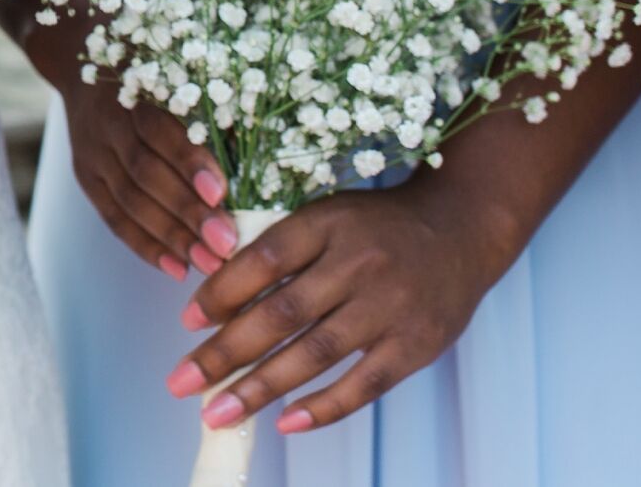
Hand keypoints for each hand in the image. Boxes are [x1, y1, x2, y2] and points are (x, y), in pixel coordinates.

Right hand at [13, 0, 237, 278]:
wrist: (79, 58)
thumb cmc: (152, 64)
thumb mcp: (177, 66)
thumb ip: (213, 100)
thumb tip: (268, 137)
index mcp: (134, 91)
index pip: (159, 132)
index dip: (189, 163)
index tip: (222, 193)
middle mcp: (107, 124)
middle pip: (145, 175)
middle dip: (187, 213)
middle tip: (226, 245)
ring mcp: (92, 154)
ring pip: (128, 202)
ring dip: (170, 237)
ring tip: (209, 265)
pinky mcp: (87, 178)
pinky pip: (113, 218)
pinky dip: (144, 245)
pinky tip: (176, 268)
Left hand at [167, 182, 507, 434]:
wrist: (460, 229)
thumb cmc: (373, 227)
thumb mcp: (324, 217)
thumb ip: (276, 249)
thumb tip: (213, 301)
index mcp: (326, 223)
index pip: (263, 259)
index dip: (220, 292)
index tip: (186, 324)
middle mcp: (357, 262)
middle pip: (281, 313)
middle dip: (225, 353)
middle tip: (181, 382)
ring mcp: (390, 306)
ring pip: (315, 354)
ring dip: (260, 388)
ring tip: (218, 413)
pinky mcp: (416, 344)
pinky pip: (363, 384)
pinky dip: (323, 407)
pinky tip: (284, 423)